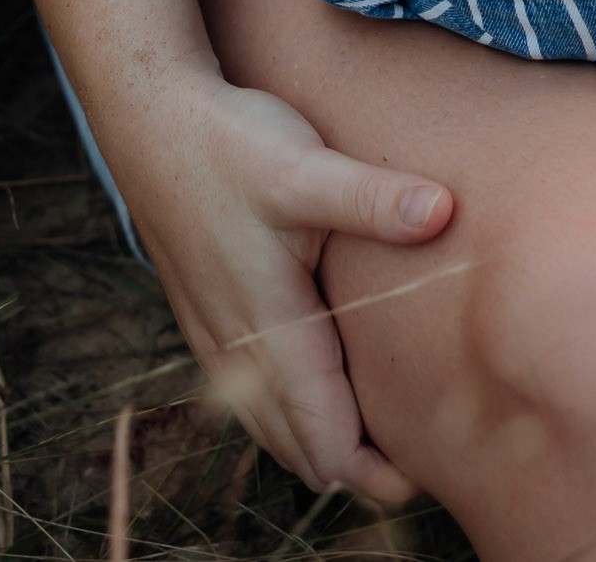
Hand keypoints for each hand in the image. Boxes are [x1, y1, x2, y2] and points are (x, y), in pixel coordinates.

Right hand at [118, 63, 455, 498]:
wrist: (152, 121)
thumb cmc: (229, 145)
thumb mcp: (307, 168)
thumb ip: (374, 197)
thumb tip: (443, 212)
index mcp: (271, 330)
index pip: (324, 444)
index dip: (374, 475)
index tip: (427, 472)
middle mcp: (239, 349)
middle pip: (298, 450)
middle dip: (354, 472)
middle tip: (420, 462)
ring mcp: (218, 336)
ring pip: (271, 426)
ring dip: (319, 446)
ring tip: (382, 441)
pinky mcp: (209, 316)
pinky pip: (252, 396)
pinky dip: (291, 415)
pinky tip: (323, 392)